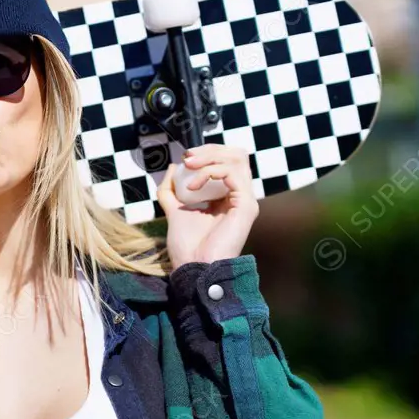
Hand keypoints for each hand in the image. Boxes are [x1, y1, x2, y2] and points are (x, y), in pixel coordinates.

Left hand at [157, 144, 258, 269]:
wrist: (194, 268)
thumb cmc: (188, 247)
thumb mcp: (175, 211)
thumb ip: (172, 191)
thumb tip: (171, 168)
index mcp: (227, 198)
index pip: (228, 161)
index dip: (208, 153)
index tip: (185, 158)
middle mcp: (240, 197)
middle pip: (236, 155)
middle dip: (209, 150)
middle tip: (187, 158)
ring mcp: (246, 200)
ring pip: (236, 159)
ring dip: (208, 158)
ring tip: (188, 167)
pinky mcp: (246, 205)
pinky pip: (232, 173)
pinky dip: (209, 172)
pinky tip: (192, 187)